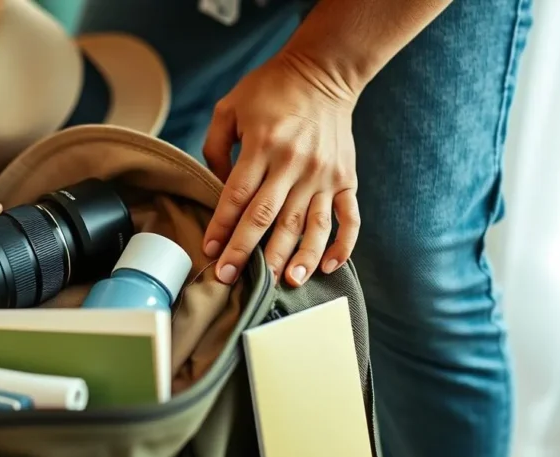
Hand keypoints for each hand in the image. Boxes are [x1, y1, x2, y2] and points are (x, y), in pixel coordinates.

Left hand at [202, 51, 360, 286]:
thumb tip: (215, 188)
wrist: (323, 72)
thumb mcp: (229, 108)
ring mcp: (324, 175)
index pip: (237, 196)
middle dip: (248, 252)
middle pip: (269, 218)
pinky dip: (342, 245)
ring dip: (297, 257)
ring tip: (285, 282)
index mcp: (263, 146)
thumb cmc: (270, 90)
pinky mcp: (346, 179)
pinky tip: (328, 267)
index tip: (211, 251)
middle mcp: (295, 164)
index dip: (222, 227)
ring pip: (309, 226)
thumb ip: (215, 148)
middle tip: (231, 278)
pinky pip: (348, 218)